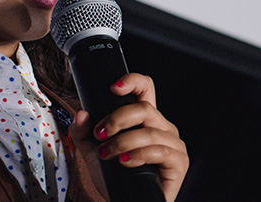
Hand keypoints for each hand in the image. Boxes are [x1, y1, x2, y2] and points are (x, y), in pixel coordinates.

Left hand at [70, 73, 187, 201]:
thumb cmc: (116, 178)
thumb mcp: (93, 153)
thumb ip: (83, 133)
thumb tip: (81, 114)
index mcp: (145, 119)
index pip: (145, 89)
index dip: (133, 81)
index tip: (113, 87)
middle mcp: (162, 127)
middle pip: (145, 108)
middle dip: (117, 119)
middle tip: (100, 134)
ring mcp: (173, 145)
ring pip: (149, 132)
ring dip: (122, 142)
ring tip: (107, 154)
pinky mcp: (179, 163)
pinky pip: (160, 152)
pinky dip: (138, 155)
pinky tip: (125, 162)